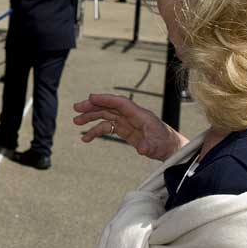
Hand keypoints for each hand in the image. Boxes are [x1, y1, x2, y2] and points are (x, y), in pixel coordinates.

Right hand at [73, 93, 187, 160]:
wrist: (170, 148)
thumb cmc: (165, 143)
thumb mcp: (158, 146)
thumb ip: (149, 146)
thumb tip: (141, 149)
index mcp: (139, 115)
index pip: (120, 103)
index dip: (106, 99)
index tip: (91, 98)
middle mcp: (131, 115)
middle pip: (109, 107)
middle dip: (92, 106)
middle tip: (76, 108)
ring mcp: (126, 122)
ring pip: (105, 115)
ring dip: (91, 117)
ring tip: (76, 122)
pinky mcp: (124, 130)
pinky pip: (107, 127)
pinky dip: (96, 131)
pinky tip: (86, 138)